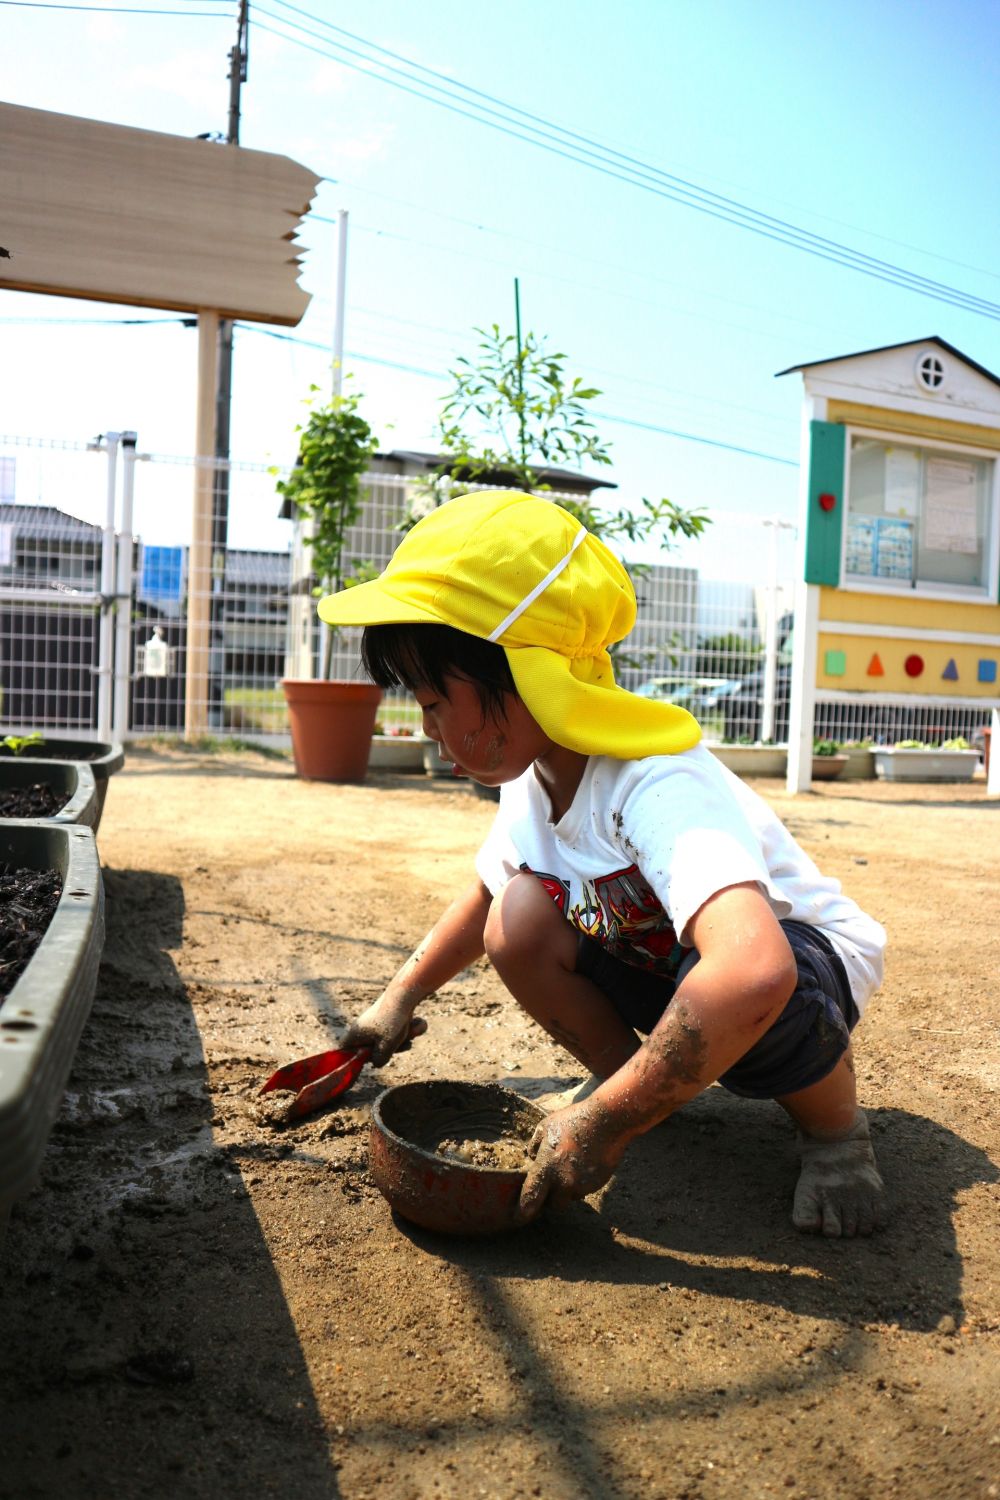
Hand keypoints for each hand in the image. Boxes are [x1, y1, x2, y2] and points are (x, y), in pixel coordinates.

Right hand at [339, 998, 427, 1066]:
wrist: (406, 993)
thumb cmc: (393, 1022)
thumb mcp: (386, 1048)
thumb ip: (379, 1060)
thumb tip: (377, 1063)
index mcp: (355, 1033)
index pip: (345, 1050)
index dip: (353, 1058)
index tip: (369, 1059)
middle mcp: (362, 1027)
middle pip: (371, 1049)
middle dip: (388, 1050)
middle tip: (398, 1045)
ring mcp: (375, 1021)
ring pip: (387, 1040)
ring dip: (401, 1040)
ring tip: (410, 1032)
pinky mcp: (387, 1016)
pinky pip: (395, 1031)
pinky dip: (405, 1030)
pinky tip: (414, 1023)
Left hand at [517, 1097, 630, 1223]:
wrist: (607, 1121)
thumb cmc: (574, 1120)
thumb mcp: (546, 1127)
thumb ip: (534, 1146)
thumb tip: (531, 1158)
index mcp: (546, 1168)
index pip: (530, 1199)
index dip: (522, 1212)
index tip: (517, 1218)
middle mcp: (563, 1182)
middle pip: (553, 1205)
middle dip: (550, 1199)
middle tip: (550, 1185)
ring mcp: (582, 1185)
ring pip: (570, 1198)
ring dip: (567, 1190)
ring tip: (571, 1167)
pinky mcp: (597, 1185)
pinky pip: (584, 1190)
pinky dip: (581, 1183)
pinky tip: (584, 1164)